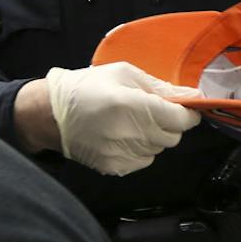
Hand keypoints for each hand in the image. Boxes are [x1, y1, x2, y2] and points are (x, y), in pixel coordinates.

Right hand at [42, 62, 201, 174]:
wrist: (50, 114)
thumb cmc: (87, 87)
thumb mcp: (124, 74)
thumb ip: (160, 87)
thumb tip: (191, 97)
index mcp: (134, 106)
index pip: (181, 120)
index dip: (188, 114)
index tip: (184, 109)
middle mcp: (130, 133)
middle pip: (173, 137)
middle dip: (169, 124)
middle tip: (152, 112)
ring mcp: (122, 154)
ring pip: (159, 149)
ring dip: (154, 137)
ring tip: (132, 122)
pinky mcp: (114, 167)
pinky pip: (143, 161)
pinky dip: (140, 149)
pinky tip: (122, 136)